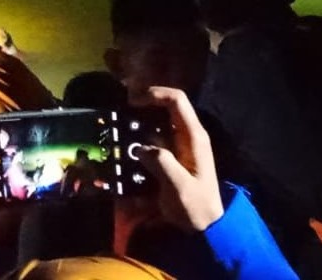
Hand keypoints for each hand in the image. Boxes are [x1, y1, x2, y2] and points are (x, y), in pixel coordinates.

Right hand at [129, 86, 224, 231]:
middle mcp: (187, 136)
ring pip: (157, 123)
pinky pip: (153, 140)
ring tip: (117, 130)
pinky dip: (139, 140)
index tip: (132, 101)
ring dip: (138, 123)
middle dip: (142, 107)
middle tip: (118, 114)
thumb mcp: (179, 187)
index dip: (155, 94)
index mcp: (193, 137)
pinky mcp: (171, 157)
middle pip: (165, 107)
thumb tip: (142, 148)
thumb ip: (162, 164)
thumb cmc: (195, 207)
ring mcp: (179, 146)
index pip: (177, 101)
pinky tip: (124, 149)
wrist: (204, 227)